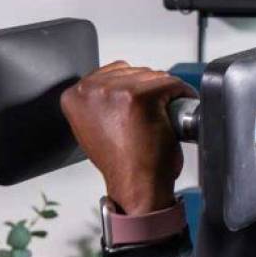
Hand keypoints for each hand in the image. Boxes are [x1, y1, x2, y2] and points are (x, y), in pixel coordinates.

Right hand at [58, 61, 193, 213]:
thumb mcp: (94, 126)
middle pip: (135, 71)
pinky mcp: (141, 97)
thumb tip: (117, 84)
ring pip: (154, 76)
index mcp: (74, 95)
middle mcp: (91, 90)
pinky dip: (181, 95)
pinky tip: (176, 113)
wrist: (135, 186)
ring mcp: (116, 91)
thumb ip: (99, 101)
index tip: (138, 105)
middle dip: (149, 90)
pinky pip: (171, 84)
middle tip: (150, 117)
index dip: (133, 87)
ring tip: (160, 118)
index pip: (115, 71)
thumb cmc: (121, 162)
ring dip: (164, 94)